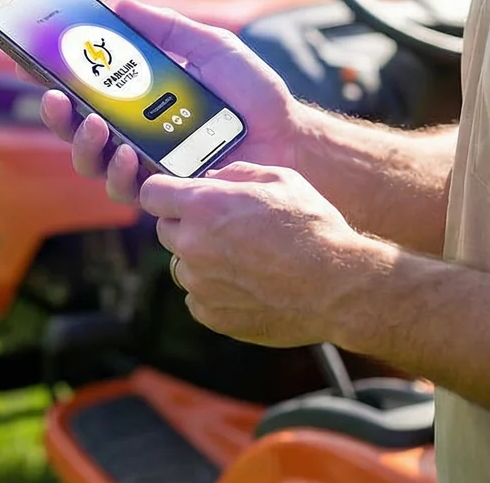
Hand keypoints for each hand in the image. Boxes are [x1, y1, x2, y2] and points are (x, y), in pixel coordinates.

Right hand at [38, 0, 304, 203]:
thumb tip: (122, 7)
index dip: (53, 79)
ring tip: (94, 125)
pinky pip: (129, 189)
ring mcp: (149, 167)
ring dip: (83, 144)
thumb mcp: (212, 48)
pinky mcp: (167, 193)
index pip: (86, 92)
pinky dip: (120, 171)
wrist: (290, 138)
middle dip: (56, 116)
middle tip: (53, 96)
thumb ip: (169, 29)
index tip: (31, 60)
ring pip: (94, 164)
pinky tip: (128, 153)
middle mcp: (136, 135)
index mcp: (140, 101)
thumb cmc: (253, 96)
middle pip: (77, 131)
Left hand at [140, 163, 379, 347]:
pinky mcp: (212, 315)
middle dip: (187, 225)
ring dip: (202, 260)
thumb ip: (237, 173)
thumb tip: (211, 178)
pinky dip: (215, 291)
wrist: (337, 286)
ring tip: (245, 259)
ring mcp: (200, 284)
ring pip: (183, 265)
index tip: (181, 197)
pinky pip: (198, 298)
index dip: (166, 192)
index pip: (151, 193)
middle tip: (225, 228)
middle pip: (166, 230)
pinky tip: (249, 284)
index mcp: (204, 206)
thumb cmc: (312, 227)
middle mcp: (193, 245)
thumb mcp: (281, 179)